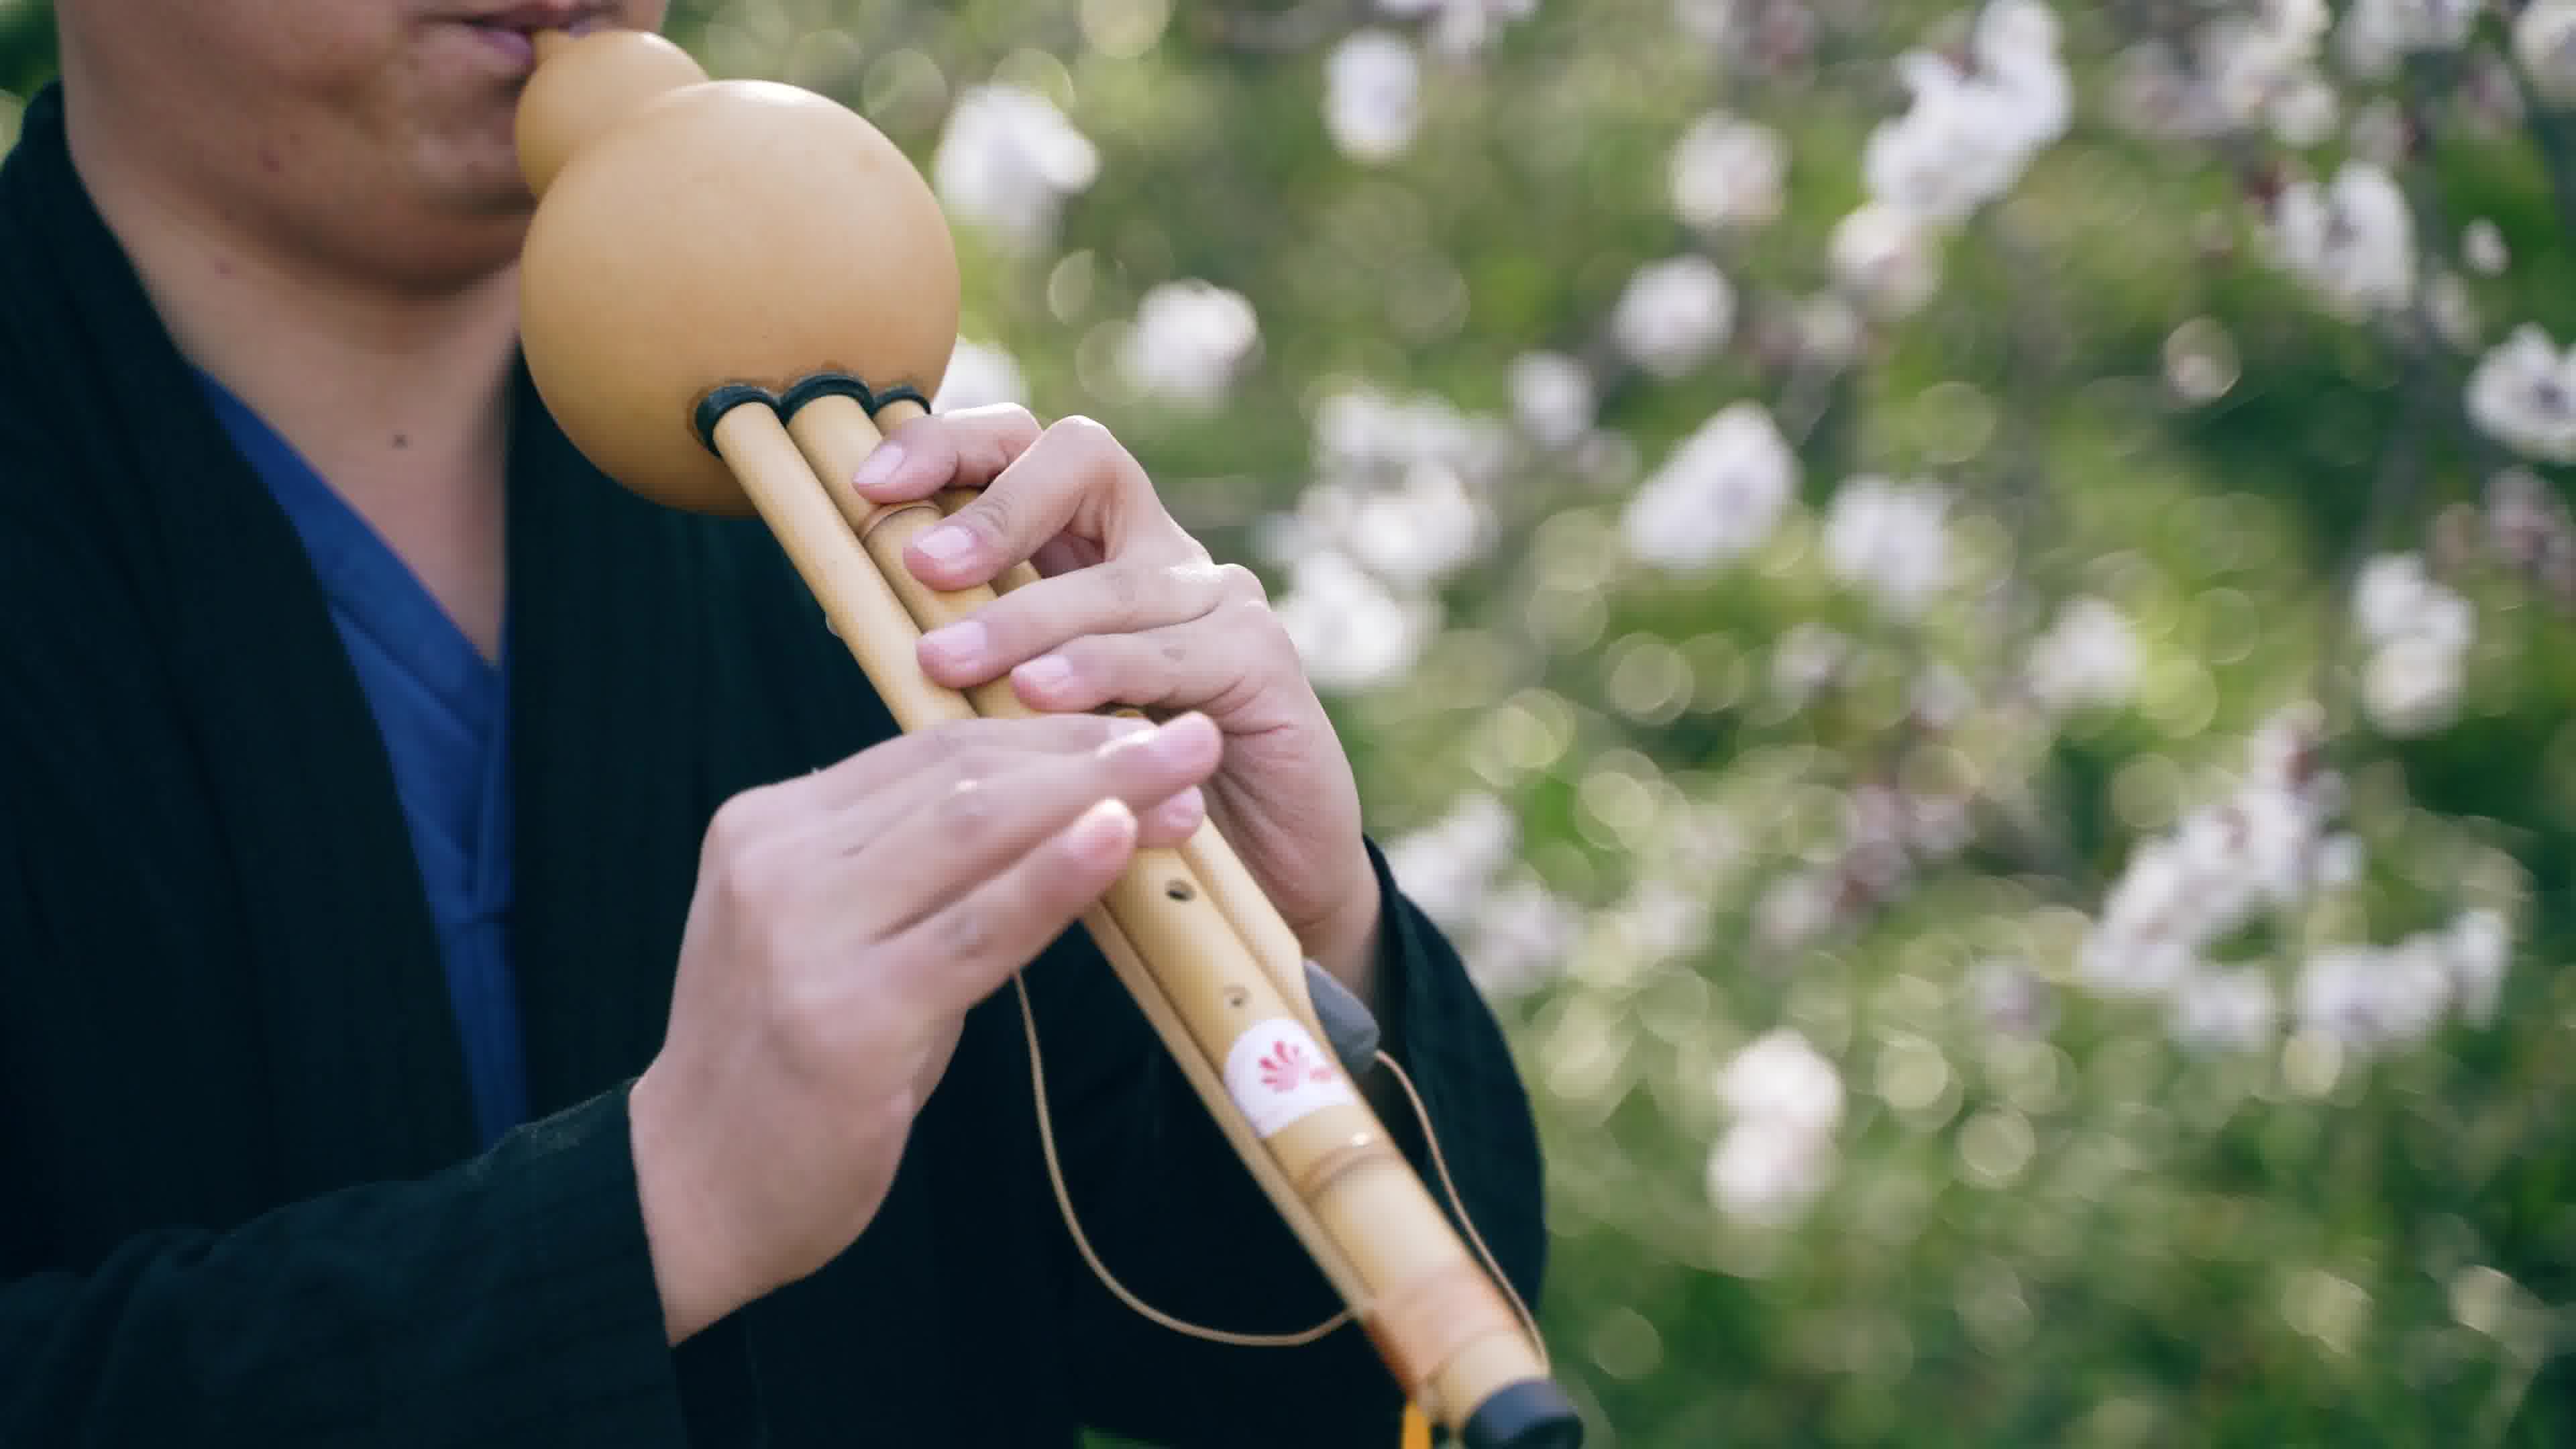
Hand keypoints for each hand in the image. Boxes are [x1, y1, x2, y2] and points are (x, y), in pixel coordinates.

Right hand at [628, 712, 1219, 1342]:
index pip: (929, 751)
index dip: (1047, 733)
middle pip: (959, 777)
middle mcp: (776, 863)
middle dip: (1088, 750)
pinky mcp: (849, 1018)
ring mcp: (805, 938)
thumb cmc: (791, 1064)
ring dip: (1095, 793)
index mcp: (767, 827)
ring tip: (1185, 773)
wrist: (694, 1193)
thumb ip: (914, 870)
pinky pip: (975, 931)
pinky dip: (1053, 876)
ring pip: (972, 831)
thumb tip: (1056, 808)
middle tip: (1190, 736)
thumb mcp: (838, 938)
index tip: (1141, 727)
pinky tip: (1117, 836)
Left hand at [848, 405, 1384, 993]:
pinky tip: (1043, 698)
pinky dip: (1103, 673)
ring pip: (1116, 579)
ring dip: (1026, 619)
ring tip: (951, 661)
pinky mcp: (1261, 658)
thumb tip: (851, 613)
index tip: (870, 487)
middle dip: (995, 508)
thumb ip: (967, 654)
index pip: (1022, 446)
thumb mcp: (1020, 714)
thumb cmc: (1110, 796)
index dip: (948, 445)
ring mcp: (1217, 598)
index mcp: (1089, 545)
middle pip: (1083, 461)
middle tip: (925, 569)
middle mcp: (1157, 551)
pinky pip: (1173, 652)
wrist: (1247, 884)